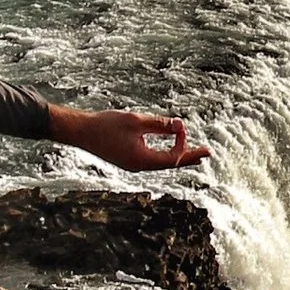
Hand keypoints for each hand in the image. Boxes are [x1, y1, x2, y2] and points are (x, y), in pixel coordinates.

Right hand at [48, 103, 210, 173]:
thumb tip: (180, 125)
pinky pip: (151, 159)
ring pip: (161, 163)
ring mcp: (133, 165)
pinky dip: (163, 153)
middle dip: (189, 157)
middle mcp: (139, 167)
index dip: (182, 143)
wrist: (81, 132)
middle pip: (170, 164)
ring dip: (177, 156)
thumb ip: (159, 124)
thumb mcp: (136, 121)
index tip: (180, 126)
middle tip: (208, 154)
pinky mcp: (128, 160)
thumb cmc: (106, 125)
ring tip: (194, 154)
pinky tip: (170, 148)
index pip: (172, 158)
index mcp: (142, 161)